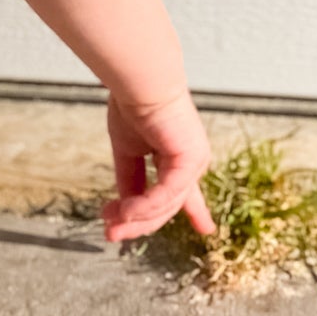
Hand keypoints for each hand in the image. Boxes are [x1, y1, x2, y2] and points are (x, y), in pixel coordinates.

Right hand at [103, 87, 214, 241]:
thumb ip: (130, 179)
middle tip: (111, 234)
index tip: (206, 228)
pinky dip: (142, 206)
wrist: (139, 81)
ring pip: (164, 206)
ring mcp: (193, 163)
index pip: (186, 190)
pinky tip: (123, 212)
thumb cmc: (133, 104)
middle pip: (166, 206)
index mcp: (179, 156)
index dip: (196, 211)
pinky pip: (164, 195)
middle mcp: (191, 161)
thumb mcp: (127, 149)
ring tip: (110, 225)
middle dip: (137, 223)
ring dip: (134, 218)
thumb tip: (123, 209)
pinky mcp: (189, 161)